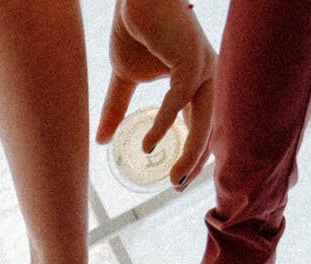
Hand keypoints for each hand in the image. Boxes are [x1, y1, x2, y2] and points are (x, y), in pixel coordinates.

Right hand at [97, 0, 216, 189]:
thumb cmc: (135, 30)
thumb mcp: (125, 77)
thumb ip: (118, 109)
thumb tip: (100, 140)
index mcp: (197, 80)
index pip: (203, 123)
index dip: (193, 152)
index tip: (177, 179)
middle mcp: (207, 75)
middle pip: (210, 127)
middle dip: (197, 160)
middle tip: (177, 186)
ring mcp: (203, 67)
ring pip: (204, 120)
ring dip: (191, 153)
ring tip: (174, 178)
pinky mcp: (191, 60)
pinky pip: (180, 101)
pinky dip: (165, 125)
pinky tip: (149, 144)